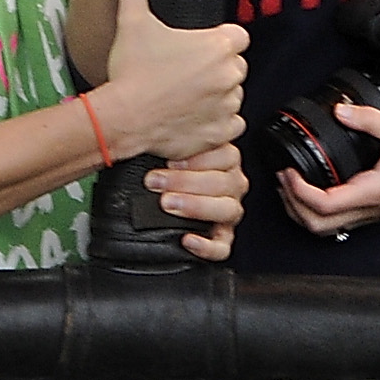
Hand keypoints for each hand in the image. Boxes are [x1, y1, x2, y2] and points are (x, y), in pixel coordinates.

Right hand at [93, 0, 247, 158]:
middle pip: (235, 66)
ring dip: (218, 96)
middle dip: (218, 69)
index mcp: (218, 45)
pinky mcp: (221, 132)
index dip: (221, 41)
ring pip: (233, 96)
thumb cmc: (131, 73)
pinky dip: (218, 123)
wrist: (122, 119)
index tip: (202, 48)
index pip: (238, 37)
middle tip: (189, 73)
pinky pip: (232, 126)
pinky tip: (195, 118)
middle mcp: (229, 75)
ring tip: (188, 96)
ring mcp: (227, 106)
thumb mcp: (132, 21)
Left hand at [152, 140, 247, 262]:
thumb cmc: (165, 166)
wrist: (157, 197)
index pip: (226, 154)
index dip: (197, 158)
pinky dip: (207, 246)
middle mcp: (231, 183)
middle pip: (223, 182)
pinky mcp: (221, 237)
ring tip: (168, 204)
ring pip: (227, 210)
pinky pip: (223, 246)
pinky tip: (188, 239)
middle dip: (186, 182)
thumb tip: (148, 133)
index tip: (170, 160)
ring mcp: (228, 210)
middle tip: (158, 183)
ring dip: (196, 206)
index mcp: (224, 157)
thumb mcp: (169, 149)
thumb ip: (171, 143)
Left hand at [276, 104, 379, 235]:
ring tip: (289, 184)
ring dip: (300, 210)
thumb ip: (372, 120)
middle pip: (316, 225)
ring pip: (323, 228)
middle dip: (292, 204)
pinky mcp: (369, 212)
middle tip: (282, 177)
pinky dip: (314, 211)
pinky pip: (334, 222)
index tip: (288, 170)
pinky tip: (310, 190)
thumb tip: (341, 110)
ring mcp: (367, 215)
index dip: (299, 191)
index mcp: (371, 193)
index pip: (324, 205)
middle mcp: (366, 210)